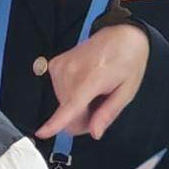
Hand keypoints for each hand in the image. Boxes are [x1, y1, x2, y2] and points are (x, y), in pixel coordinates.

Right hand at [37, 24, 149, 142]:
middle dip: (82, 118)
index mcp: (92, 78)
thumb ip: (108, 113)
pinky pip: (58, 93)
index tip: (42, 132)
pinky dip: (70, 95)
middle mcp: (72, 71)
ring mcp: (61, 67)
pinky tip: (84, 85)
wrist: (121, 36)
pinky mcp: (55, 65)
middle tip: (99, 106)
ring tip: (93, 92)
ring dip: (77, 106)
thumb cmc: (127, 60)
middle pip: (67, 114)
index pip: (70, 106)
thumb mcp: (127, 91)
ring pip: (62, 105)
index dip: (55, 123)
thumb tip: (95, 132)